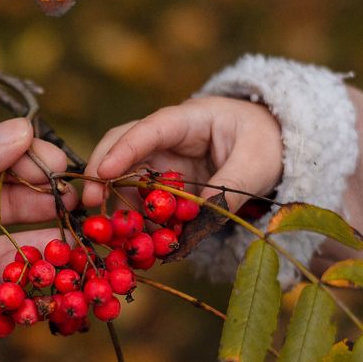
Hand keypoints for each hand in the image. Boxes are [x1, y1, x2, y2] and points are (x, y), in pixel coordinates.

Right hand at [82, 96, 283, 211]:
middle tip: (90, 204)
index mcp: (187, 120)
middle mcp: (166, 140)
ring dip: (117, 204)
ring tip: (114, 231)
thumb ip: (232, 184)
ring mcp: (162, 163)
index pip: (149, 129)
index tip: (102, 173)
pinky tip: (137, 240)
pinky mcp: (164, 187)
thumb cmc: (264, 143)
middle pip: (121, 148)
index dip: (123, 150)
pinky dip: (137, 221)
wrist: (272, 148)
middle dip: (101, 174)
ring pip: (126, 178)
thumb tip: (202, 213)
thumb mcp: (257, 162)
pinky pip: (143, 202)